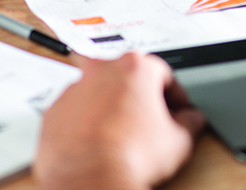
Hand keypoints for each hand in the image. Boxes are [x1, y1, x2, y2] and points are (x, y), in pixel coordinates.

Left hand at [33, 52, 205, 189]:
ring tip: (122, 136)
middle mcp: (101, 70)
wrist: (88, 179)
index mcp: (134, 67)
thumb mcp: (178, 141)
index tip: (177, 108)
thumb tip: (192, 120)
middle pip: (127, 78)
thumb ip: (189, 123)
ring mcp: (73, 89)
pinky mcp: (54, 110)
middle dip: (140, 98)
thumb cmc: (129, 156)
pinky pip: (76, 111)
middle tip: (150, 122)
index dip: (175, 94)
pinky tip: (98, 143)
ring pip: (99, 92)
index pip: (163, 74)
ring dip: (110, 108)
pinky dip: (86, 122)